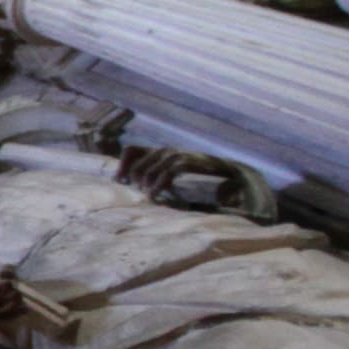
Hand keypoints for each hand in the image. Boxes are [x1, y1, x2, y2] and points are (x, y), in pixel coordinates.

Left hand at [111, 145, 242, 210]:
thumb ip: (154, 172)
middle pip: (137, 166)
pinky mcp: (186, 164)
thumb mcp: (172, 171)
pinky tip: (156, 196)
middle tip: (142, 194)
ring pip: (148, 172)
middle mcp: (165, 151)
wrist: (227, 173)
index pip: (130, 151)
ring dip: (146, 187)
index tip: (120, 181)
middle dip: (135, 182)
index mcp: (159, 151)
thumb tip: (129, 182)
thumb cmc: (197, 176)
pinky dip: (158, 187)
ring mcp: (175, 156)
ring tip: (150, 197)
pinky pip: (165, 175)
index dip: (122, 166)